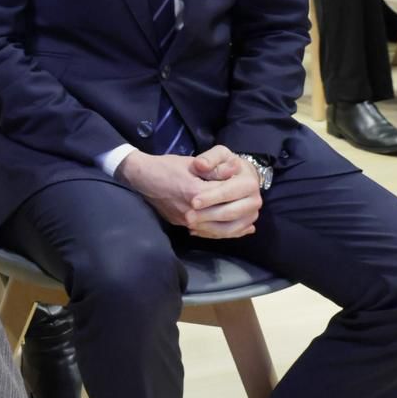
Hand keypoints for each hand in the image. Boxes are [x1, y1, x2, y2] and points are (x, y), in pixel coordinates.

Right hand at [115, 146, 260, 237]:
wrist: (142, 178)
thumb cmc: (166, 167)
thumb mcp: (191, 163)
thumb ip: (215, 169)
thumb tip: (236, 169)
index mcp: (195, 193)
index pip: (225, 197)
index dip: (236, 192)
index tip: (247, 188)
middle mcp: (192, 212)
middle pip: (226, 217)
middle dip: (242, 212)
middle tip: (255, 207)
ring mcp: (187, 221)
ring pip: (219, 230)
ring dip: (236, 226)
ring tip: (250, 221)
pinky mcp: (183, 225)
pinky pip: (208, 233)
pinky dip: (225, 233)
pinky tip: (237, 230)